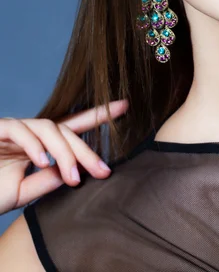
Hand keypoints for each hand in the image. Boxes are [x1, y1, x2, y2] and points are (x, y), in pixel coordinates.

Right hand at [0, 99, 128, 214]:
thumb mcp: (20, 193)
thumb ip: (45, 182)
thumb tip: (73, 173)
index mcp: (36, 145)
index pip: (71, 128)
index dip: (97, 116)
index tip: (125, 106)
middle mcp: (27, 133)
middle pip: (65, 130)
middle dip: (86, 149)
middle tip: (103, 170)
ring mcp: (11, 129)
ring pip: (47, 128)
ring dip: (64, 153)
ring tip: (74, 178)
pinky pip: (19, 130)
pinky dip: (34, 145)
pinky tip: (43, 163)